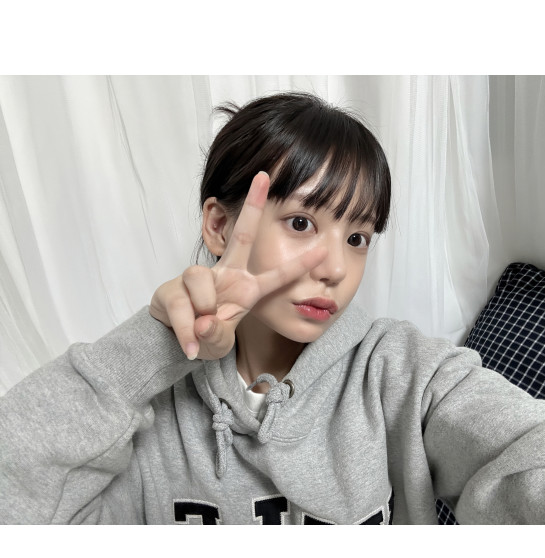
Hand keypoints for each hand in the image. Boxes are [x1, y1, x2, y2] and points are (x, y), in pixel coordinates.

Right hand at [149, 172, 327, 360]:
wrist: (174, 342)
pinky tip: (191, 344)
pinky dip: (186, 329)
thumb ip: (217, 335)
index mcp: (246, 289)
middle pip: (240, 236)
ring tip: (202, 327)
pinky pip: (180, 304)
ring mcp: (197, 278)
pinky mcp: (172, 288)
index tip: (323, 249)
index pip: (277, 276)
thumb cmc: (206, 335)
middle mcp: (225, 276)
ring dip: (203, 306)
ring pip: (200, 278)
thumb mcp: (219, 341)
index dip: (300, 265)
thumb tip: (205, 321)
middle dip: (252, 206)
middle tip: (263, 178)